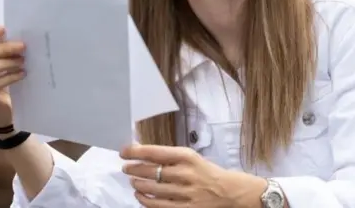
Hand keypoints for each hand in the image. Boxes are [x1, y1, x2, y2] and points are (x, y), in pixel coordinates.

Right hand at [0, 26, 25, 126]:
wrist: (4, 110)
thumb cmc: (4, 81)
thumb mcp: (4, 62)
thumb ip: (5, 49)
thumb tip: (16, 34)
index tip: (4, 29)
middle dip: (3, 49)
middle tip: (22, 47)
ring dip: (5, 64)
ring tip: (22, 62)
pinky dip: (8, 78)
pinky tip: (21, 74)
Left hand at [121, 145, 267, 207]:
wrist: (231, 192)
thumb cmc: (207, 172)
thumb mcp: (191, 158)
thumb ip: (170, 157)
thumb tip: (141, 154)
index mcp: (187, 156)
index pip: (155, 152)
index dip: (136, 151)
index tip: (124, 151)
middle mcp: (186, 173)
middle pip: (151, 171)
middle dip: (134, 169)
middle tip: (126, 167)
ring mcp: (186, 193)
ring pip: (153, 189)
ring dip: (138, 185)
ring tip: (133, 181)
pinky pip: (159, 206)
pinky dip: (146, 201)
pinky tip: (140, 196)